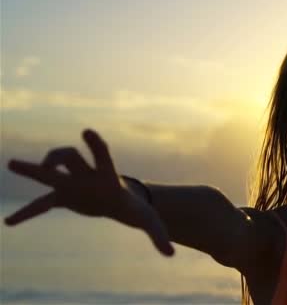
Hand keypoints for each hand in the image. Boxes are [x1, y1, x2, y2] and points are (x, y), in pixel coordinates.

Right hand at [4, 129, 174, 256]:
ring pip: (50, 174)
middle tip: (43, 162)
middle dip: (56, 157)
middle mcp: (87, 175)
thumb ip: (159, 235)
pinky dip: (27, 213)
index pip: (102, 155)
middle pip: (69, 158)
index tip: (87, 131)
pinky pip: (41, 204)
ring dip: (32, 170)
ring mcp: (73, 184)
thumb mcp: (148, 221)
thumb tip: (171, 255)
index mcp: (108, 176)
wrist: (121, 203)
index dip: (96, 145)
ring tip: (11, 163)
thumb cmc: (136, 208)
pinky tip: (10, 222)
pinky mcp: (64, 197)